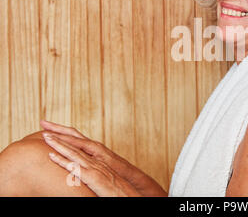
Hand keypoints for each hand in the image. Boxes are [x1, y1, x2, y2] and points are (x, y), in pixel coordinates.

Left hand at [40, 120, 166, 196]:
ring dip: (58, 142)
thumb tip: (82, 170)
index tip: (51, 128)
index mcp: (99, 157)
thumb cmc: (118, 190)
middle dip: (59, 131)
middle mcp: (98, 158)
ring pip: (74, 151)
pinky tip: (51, 155)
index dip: (65, 134)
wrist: (133, 195)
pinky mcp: (95, 177)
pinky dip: (63, 160)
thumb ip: (94, 170)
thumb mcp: (104, 176)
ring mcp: (96, 166)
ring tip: (44, 136)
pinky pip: (76, 167)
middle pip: (76, 140)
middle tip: (43, 123)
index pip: (80, 141)